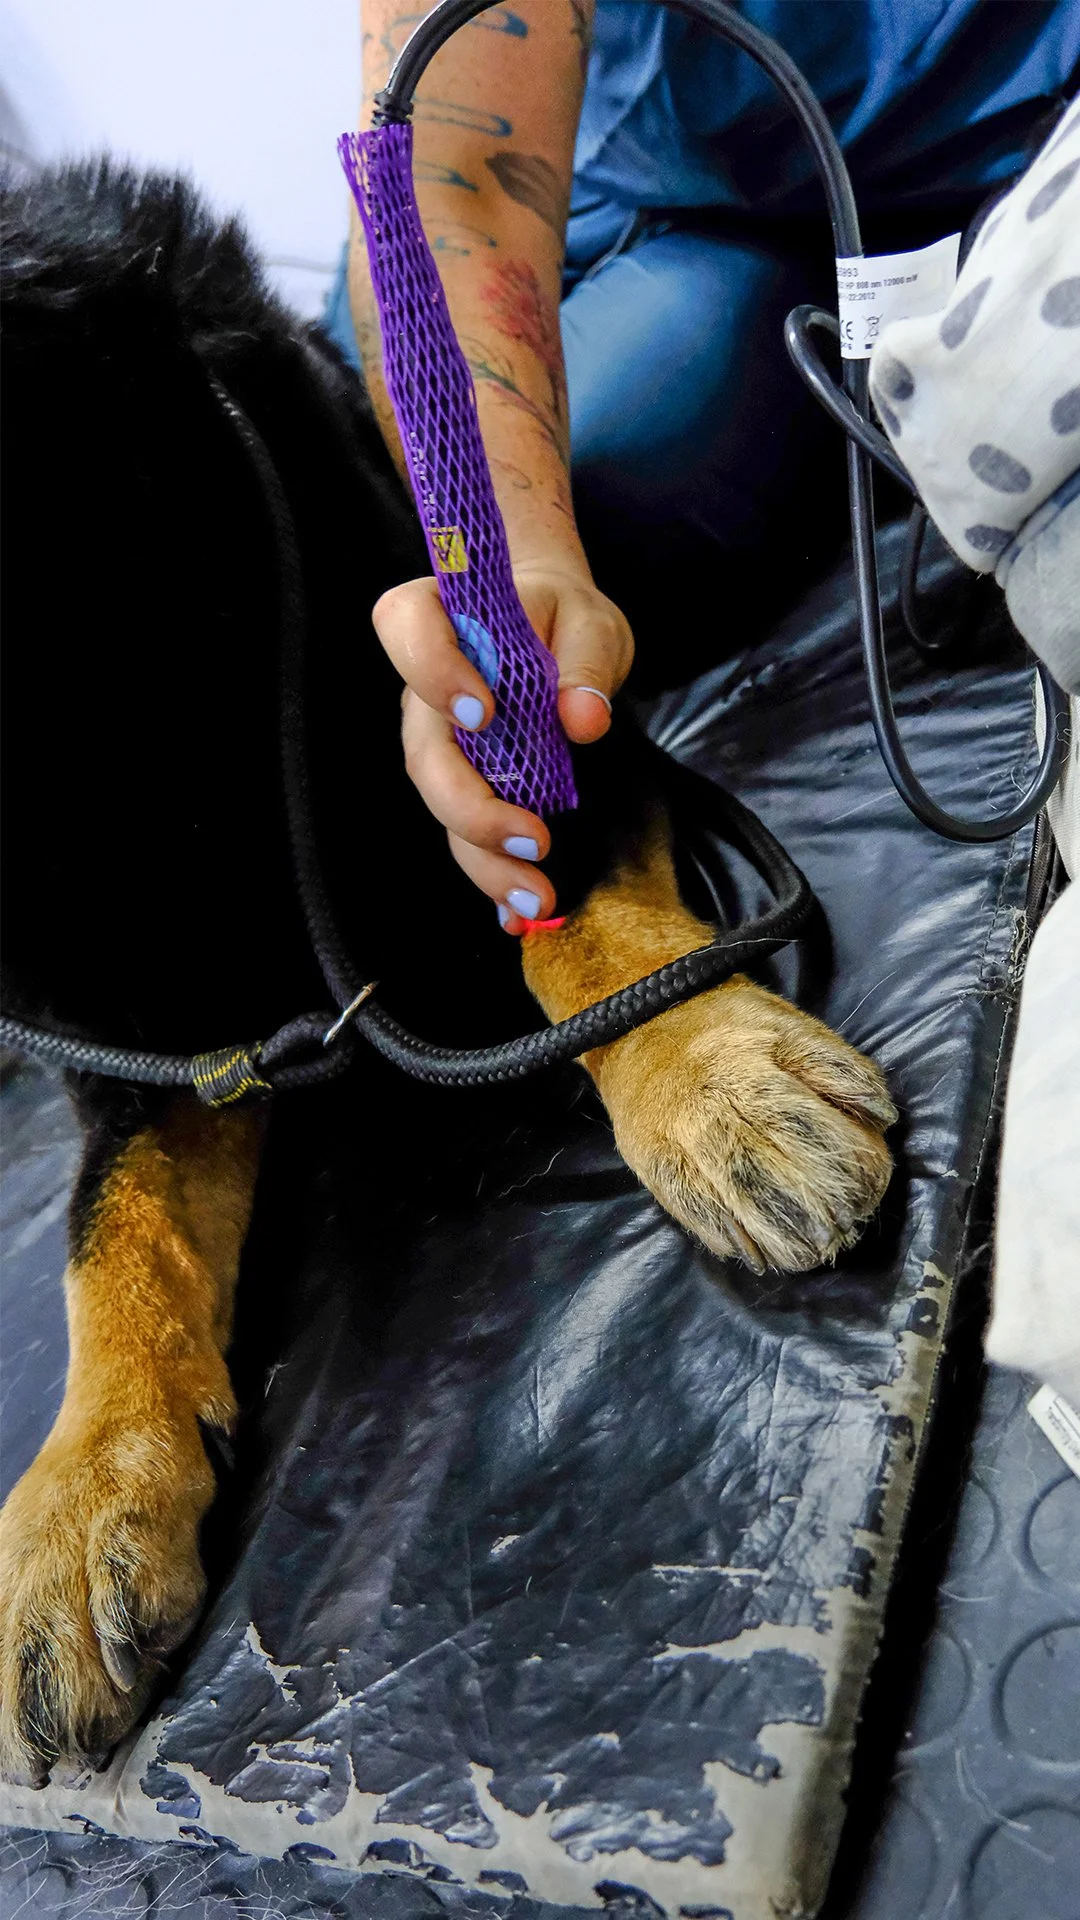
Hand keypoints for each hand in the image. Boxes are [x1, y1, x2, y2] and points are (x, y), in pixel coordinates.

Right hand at [374, 561, 633, 930]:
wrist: (560, 634)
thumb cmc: (564, 617)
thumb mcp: (592, 622)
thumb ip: (587, 661)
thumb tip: (583, 719)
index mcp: (441, 618)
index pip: (405, 627)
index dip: (431, 671)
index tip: (482, 713)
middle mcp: (425, 689)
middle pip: (422, 752)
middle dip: (470, 807)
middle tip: (532, 838)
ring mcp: (439, 742)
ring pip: (442, 806)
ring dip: (484, 859)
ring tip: (536, 896)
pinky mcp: (463, 782)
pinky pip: (465, 833)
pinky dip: (492, 874)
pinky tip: (520, 910)